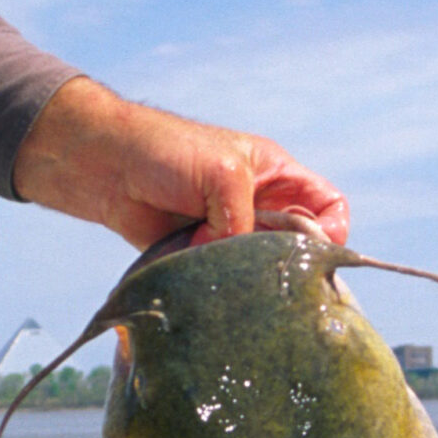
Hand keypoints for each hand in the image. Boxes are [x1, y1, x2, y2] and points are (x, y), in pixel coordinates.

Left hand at [13, 78, 348, 251]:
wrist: (106, 167)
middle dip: (289, 261)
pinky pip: (225, 279)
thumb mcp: (222, 174)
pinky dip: (221, 284)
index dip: (331, 229)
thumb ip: (244, 221)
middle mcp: (259, 207)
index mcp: (276, 175)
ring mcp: (230, 234)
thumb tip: (241, 265)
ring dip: (250, 275)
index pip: (327, 205)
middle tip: (270, 271)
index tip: (314, 248)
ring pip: (260, 267)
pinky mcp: (203, 256)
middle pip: (298, 244)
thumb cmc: (167, 152)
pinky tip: (207, 280)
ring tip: (229, 271)